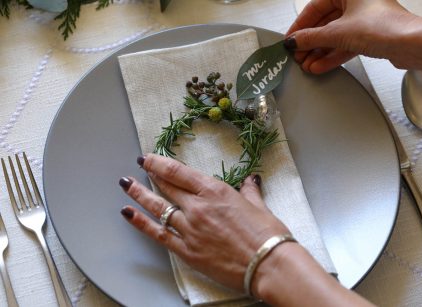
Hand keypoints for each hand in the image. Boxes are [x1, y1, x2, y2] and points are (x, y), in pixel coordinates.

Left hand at [119, 154, 289, 291]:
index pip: (179, 172)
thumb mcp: (259, 206)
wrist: (268, 265)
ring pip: (158, 208)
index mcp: (215, 192)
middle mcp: (198, 207)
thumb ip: (249, 191)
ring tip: (126, 185)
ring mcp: (189, 229)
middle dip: (150, 175)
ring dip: (139, 195)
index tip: (149, 158)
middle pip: (167, 187)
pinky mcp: (187, 251)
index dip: (160, 163)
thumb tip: (250, 181)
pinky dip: (141, 224)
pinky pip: (158, 234)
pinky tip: (128, 215)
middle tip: (138, 168)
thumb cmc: (267, 235)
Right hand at [285, 0, 413, 73]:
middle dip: (310, 42)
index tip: (290, 39)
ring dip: (320, 51)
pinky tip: (320, 65)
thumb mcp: (337, 32)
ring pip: (335, 35)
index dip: (300, 25)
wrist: (411, 44)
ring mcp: (365, 19)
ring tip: (307, 64)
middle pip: (325, 22)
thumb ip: (311, 38)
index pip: (315, 7)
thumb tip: (293, 41)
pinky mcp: (371, 35)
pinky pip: (346, 44)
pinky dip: (333, 55)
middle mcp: (358, 1)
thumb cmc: (384, 27)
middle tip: (298, 54)